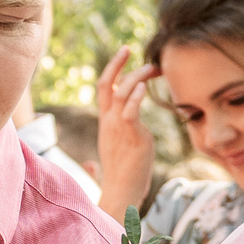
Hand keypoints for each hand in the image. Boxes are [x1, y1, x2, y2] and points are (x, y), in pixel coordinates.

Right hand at [92, 45, 156, 220]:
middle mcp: (109, 123)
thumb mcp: (114, 159)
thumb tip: (92, 168)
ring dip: (135, 77)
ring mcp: (119, 129)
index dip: (112, 70)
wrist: (121, 195)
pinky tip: (145, 88)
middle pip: (106, 85)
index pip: (103, 90)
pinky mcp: (132, 137)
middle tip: (129, 48)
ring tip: (151, 68)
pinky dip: (137, 97)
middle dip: (116, 64)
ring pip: (121, 94)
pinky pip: (131, 111)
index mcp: (105, 124)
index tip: (124, 54)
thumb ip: (106, 156)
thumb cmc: (121, 179)